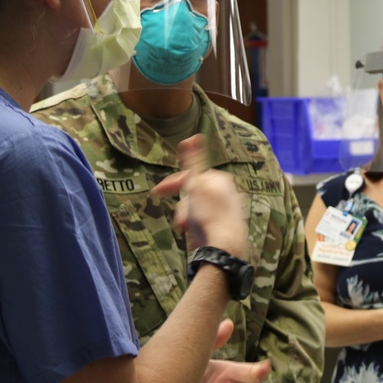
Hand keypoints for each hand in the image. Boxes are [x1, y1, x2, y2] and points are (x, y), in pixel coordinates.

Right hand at [152, 135, 248, 260]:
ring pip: (196, 210)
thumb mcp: (196, 184)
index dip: (171, 184)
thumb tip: (193, 136)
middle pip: (192, 195)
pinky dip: (197, 228)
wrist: (224, 246)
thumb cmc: (210, 215)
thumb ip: (193, 160)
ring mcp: (227, 209)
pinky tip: (198, 236)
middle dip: (183, 207)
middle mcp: (226, 192)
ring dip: (188, 219)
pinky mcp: (225, 225)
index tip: (156, 193)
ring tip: (191, 230)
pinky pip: (204, 222)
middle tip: (181, 222)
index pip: (190, 175)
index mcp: (220, 179)